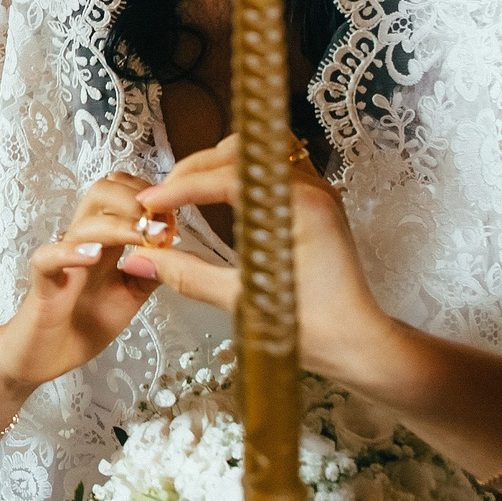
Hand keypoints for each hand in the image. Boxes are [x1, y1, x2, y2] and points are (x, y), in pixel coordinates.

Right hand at [0, 174, 160, 390]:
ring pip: (83, 223)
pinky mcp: (43, 284)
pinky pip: (48, 258)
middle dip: (134, 197)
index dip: (148, 197)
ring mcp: (62, 261)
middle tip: (160, 222)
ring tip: (144, 236)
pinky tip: (95, 255)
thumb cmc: (82, 324)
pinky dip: (71, 252)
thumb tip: (179, 251)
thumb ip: (150, 273)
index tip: (172, 219)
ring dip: (118, 225)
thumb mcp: (129, 297)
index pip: (122, 195)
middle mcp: (83, 243)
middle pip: (100, 192)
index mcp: (105, 242)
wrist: (42, 358)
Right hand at [130, 138, 401, 383]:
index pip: (226, 178)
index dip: (181, 188)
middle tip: (160, 202)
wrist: (362, 345)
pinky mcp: (311, 206)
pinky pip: (266, 172)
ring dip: (213, 168)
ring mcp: (314, 194)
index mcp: (300, 207)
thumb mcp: (245, 303)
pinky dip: (234, 177)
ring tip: (183, 195)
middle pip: (238, 155)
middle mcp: (310, 191)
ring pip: (253, 155)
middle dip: (192, 173)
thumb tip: (139, 260)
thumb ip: (188, 275)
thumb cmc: (317, 329)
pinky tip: (214, 198)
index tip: (149, 204)